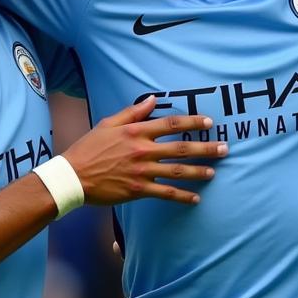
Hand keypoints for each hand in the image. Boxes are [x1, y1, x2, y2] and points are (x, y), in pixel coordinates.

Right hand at [62, 96, 226, 205]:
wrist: (72, 177)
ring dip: (199, 172)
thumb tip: (152, 99)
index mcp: (136, 132)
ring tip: (214, 172)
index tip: (210, 123)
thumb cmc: (89, 148)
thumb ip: (132, 112)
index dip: (193, 122)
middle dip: (206, 149)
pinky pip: (166, 193)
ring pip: (177, 171)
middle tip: (224, 149)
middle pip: (181, 149)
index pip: (171, 124)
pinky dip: (182, 196)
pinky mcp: (138, 190)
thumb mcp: (108, 124)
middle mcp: (142, 151)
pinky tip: (196, 198)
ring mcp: (142, 172)